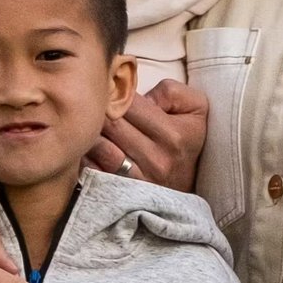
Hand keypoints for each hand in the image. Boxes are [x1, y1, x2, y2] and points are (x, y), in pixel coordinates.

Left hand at [91, 79, 208, 188]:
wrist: (191, 181)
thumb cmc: (188, 138)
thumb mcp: (196, 108)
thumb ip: (170, 92)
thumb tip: (136, 96)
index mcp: (172, 135)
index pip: (130, 104)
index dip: (116, 93)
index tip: (111, 91)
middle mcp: (156, 159)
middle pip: (111, 123)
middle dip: (98, 109)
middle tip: (92, 102)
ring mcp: (139, 179)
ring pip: (99, 147)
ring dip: (90, 132)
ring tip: (89, 123)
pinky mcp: (124, 192)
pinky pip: (94, 170)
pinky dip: (87, 156)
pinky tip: (89, 145)